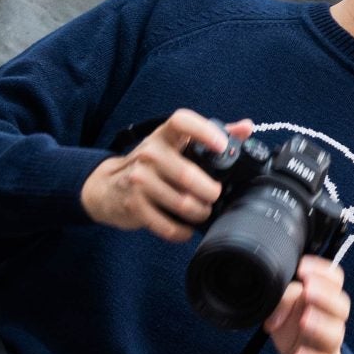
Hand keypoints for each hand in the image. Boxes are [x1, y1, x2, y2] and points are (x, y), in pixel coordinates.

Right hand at [80, 110, 253, 242]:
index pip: (182, 121)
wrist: (107, 187)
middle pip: (188, 174)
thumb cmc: (150, 164)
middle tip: (215, 195)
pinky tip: (186, 228)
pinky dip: (182, 231)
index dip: (204, 131)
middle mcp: (149, 153)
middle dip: (210, 191)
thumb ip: (210, 135)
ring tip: (203, 212)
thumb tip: (246, 127)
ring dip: (199, 213)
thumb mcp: (174, 145)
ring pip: (181, 203)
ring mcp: (139, 180)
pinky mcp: (134, 205)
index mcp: (164, 135)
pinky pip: (167, 225)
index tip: (221, 146)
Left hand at [264, 255, 349, 353]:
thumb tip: (277, 297)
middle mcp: (331, 320)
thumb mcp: (282, 310)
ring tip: (304, 320)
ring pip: (335, 334)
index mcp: (324, 300)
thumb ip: (282, 297)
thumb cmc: (294, 332)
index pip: (335, 280)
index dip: (323, 271)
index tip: (302, 267)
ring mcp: (328, 346)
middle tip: (307, 290)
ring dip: (320, 325)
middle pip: (342, 306)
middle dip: (325, 296)